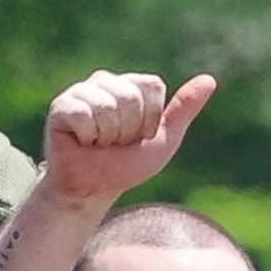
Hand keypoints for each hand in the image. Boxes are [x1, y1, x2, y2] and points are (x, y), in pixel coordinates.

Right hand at [36, 70, 216, 207]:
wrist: (93, 190)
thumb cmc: (126, 165)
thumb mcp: (164, 140)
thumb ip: (184, 109)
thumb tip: (210, 79)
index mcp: (131, 85)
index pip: (152, 87)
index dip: (150, 119)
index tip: (138, 137)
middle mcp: (105, 81)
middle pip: (130, 97)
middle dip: (128, 130)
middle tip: (115, 143)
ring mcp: (80, 91)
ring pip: (108, 107)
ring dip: (107, 136)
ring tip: (98, 143)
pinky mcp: (61, 106)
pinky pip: (84, 115)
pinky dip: (88, 137)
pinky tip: (81, 142)